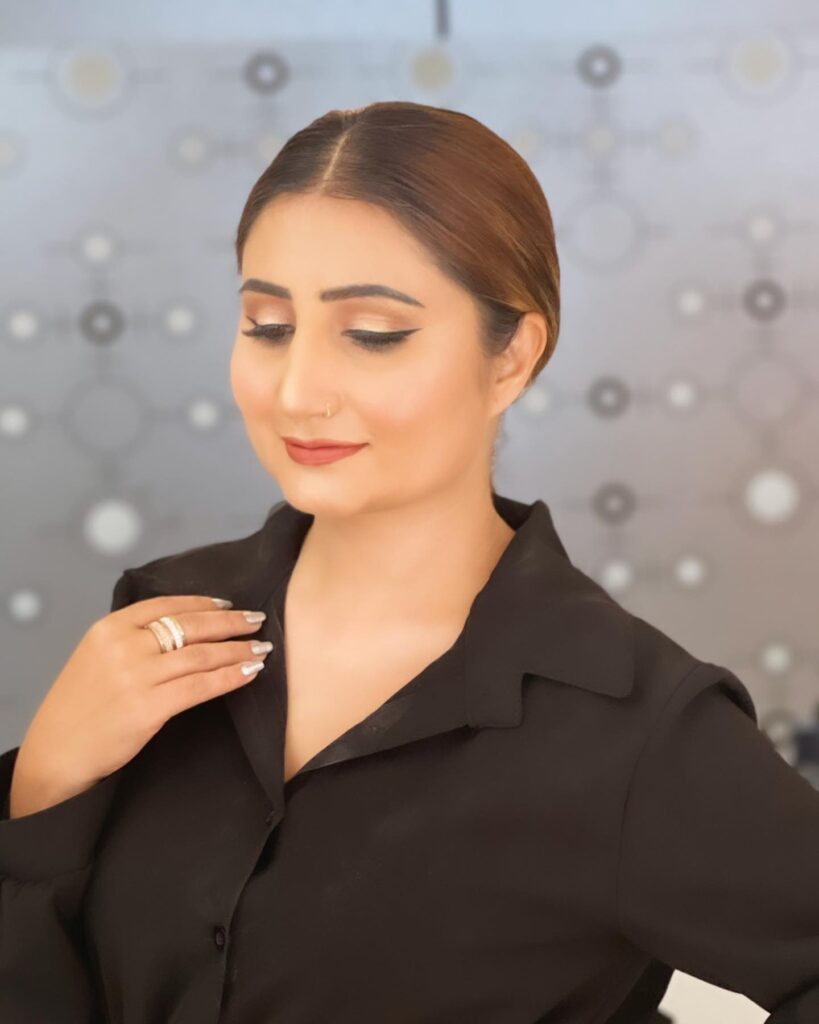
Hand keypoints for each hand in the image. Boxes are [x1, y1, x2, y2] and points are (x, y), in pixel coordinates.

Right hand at [9, 595, 270, 816]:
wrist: (57, 752)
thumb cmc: (79, 707)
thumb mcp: (96, 656)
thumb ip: (132, 639)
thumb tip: (182, 629)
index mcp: (110, 628)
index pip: (167, 605)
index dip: (203, 603)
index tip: (229, 605)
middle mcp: (124, 646)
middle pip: (190, 625)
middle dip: (230, 623)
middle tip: (257, 620)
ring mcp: (137, 676)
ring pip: (201, 655)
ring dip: (237, 650)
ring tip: (261, 649)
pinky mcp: (149, 707)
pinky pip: (201, 686)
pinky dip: (230, 677)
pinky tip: (249, 673)